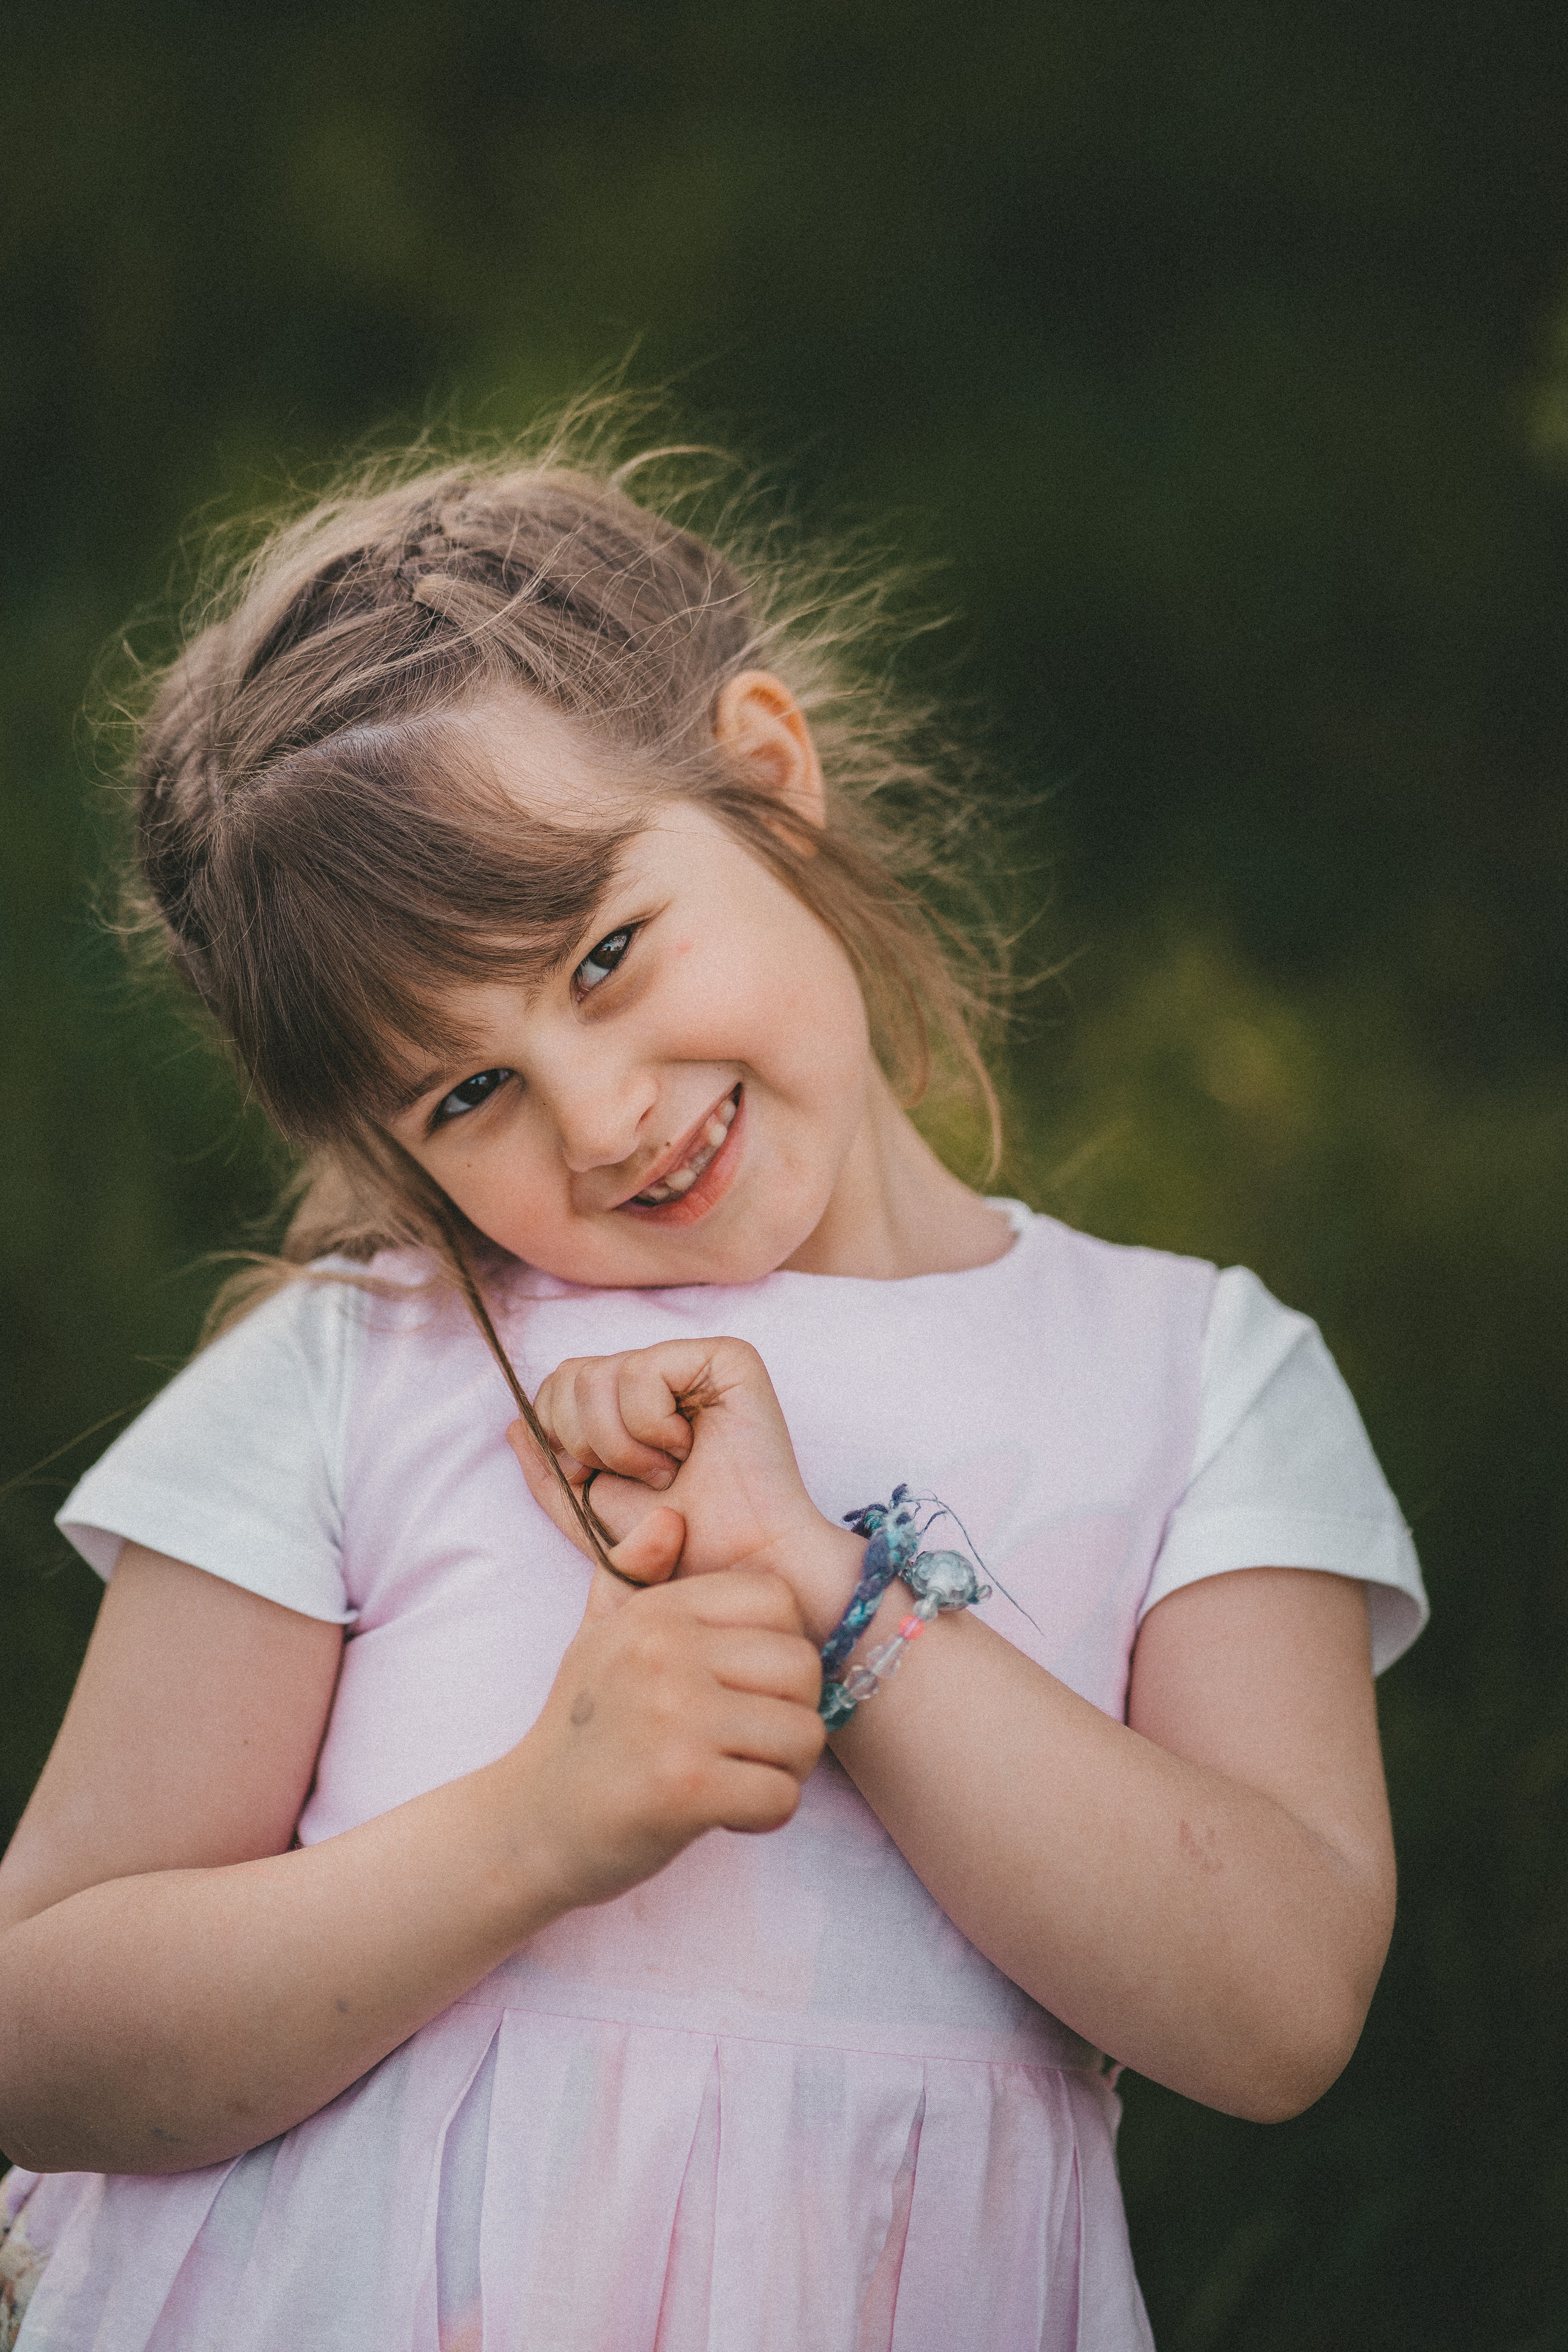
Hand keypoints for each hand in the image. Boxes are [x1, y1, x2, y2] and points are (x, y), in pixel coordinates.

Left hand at [506, 1337, 863, 1638]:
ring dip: (621, 1443)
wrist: (734, 1572)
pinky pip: (643, 1369)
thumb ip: (547, 1471)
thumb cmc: (672, 1549)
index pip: (555, 1388)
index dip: (560, 1440)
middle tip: (641, 1479)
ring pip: (599, 1373)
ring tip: (665, 1471)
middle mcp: (658, 1375)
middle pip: (568, 1376)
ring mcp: (692, 1364)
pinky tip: (687, 1450)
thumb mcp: (588, 1515)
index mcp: (626, 1405)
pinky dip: (651, 1425)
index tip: (601, 1482)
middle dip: (587, 1444)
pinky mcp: (727, 1359)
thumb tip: (513, 1424)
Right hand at [506, 1563, 824, 1910]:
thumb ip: (631, 1574)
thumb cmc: (578, 1734)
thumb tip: (670, 1516)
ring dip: (784, 1769)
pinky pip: (783, 1794)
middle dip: (791, 1714)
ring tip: (738, 1777)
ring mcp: (676, 1719)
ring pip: (804, 1733)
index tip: (744, 1689)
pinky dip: (767, 1814)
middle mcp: (665, 1654)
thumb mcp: (595, 1639)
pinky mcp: (687, 1787)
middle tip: (748, 1744)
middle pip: (803, 1668)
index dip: (779, 1650)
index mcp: (655, 1614)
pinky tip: (726, 1814)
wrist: (525, 1827)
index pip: (779, 1602)